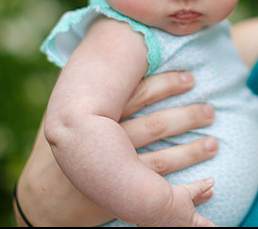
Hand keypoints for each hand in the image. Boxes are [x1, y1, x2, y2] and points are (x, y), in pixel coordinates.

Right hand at [15, 71, 216, 226]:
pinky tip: (208, 183)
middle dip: (186, 115)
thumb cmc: (56, 152)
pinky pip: (160, 190)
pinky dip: (187, 187)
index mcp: (95, 116)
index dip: (166, 84)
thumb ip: (85, 92)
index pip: (137, 94)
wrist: (44, 200)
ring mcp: (116, 172)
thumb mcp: (61, 115)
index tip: (190, 78)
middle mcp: (108, 142)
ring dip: (192, 150)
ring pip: (163, 158)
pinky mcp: (121, 196)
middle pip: (156, 125)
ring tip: (213, 142)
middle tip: (210, 110)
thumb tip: (107, 56)